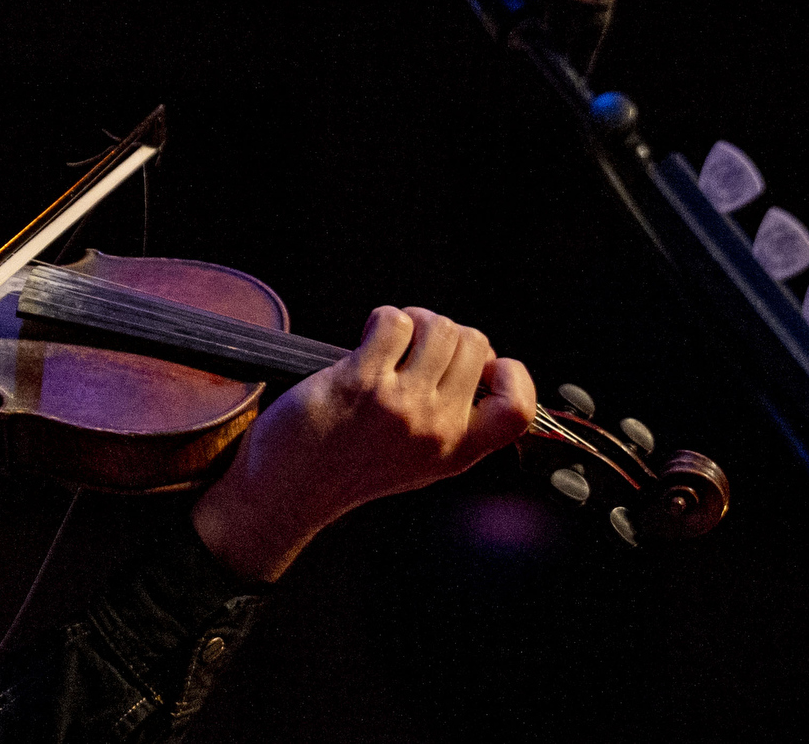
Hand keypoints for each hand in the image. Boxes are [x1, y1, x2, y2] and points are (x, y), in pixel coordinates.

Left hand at [191, 305, 535, 581]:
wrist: (289, 490)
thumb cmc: (349, 465)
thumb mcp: (419, 460)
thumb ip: (451, 422)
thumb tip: (476, 360)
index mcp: (457, 452)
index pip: (520, 409)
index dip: (511, 373)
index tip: (485, 365)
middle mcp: (435, 429)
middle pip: (474, 344)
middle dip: (447, 331)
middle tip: (417, 344)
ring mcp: (399, 405)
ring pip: (437, 326)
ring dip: (414, 320)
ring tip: (391, 338)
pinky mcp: (360, 383)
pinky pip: (392, 322)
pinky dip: (382, 319)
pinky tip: (367, 337)